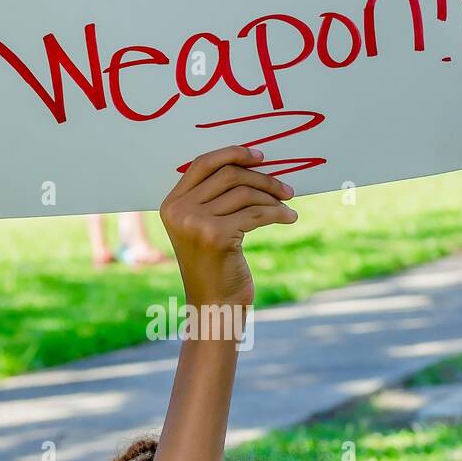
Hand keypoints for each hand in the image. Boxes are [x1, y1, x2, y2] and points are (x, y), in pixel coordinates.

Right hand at [160, 145, 296, 308]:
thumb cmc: (215, 268)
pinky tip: (290, 217)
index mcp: (171, 205)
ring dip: (273, 197)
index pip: (202, 163)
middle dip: (262, 178)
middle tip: (286, 188)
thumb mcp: (203, 229)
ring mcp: (195, 223)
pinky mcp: (216, 235)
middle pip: (228, 175)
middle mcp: (179, 211)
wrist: (214, 307)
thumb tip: (250, 164)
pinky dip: (277, 213)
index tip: (260, 157)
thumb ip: (212, 199)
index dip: (232, 153)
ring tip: (288, 206)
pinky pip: (256, 213)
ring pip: (244, 193)